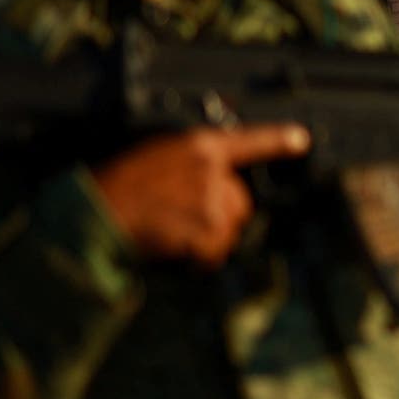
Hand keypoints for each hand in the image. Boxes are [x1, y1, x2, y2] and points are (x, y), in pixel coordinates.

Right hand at [94, 124, 310, 267]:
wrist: (98, 210)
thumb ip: (192, 164)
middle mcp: (211, 169)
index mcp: (198, 146)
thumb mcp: (157, 157)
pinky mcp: (207, 226)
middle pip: (240, 202)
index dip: (277, 140)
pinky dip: (199, 258)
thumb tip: (213, 180)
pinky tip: (173, 247)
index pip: (248, 140)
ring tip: (173, 233)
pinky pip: (215, 251)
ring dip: (208, 239)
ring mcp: (211, 198)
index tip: (300, 139)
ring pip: (228, 229)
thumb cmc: (118, 186)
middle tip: (186, 220)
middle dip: (221, 216)